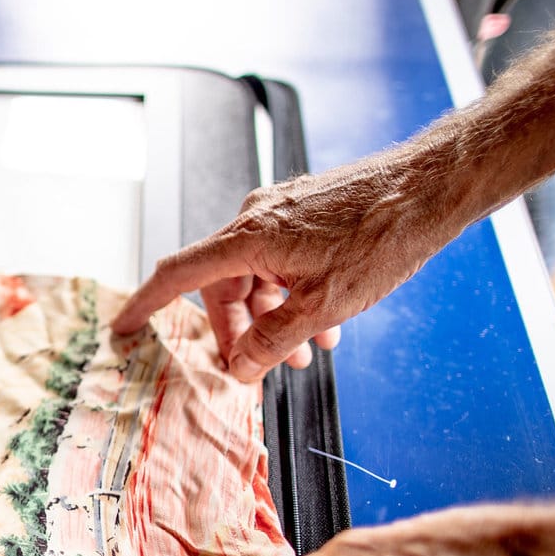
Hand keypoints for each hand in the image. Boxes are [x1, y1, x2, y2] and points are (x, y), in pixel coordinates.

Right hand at [111, 154, 467, 380]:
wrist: (430, 187)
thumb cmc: (384, 234)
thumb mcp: (325, 304)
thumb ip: (274, 340)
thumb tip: (241, 366)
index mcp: (248, 238)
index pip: (178, 275)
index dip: (146, 304)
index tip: (124, 327)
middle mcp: (255, 220)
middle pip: (223, 287)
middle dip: (241, 333)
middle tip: (260, 368)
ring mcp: (280, 214)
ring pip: (256, 279)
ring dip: (274, 320)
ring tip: (307, 352)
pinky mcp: (303, 214)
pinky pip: (280, 264)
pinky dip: (293, 297)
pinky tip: (325, 325)